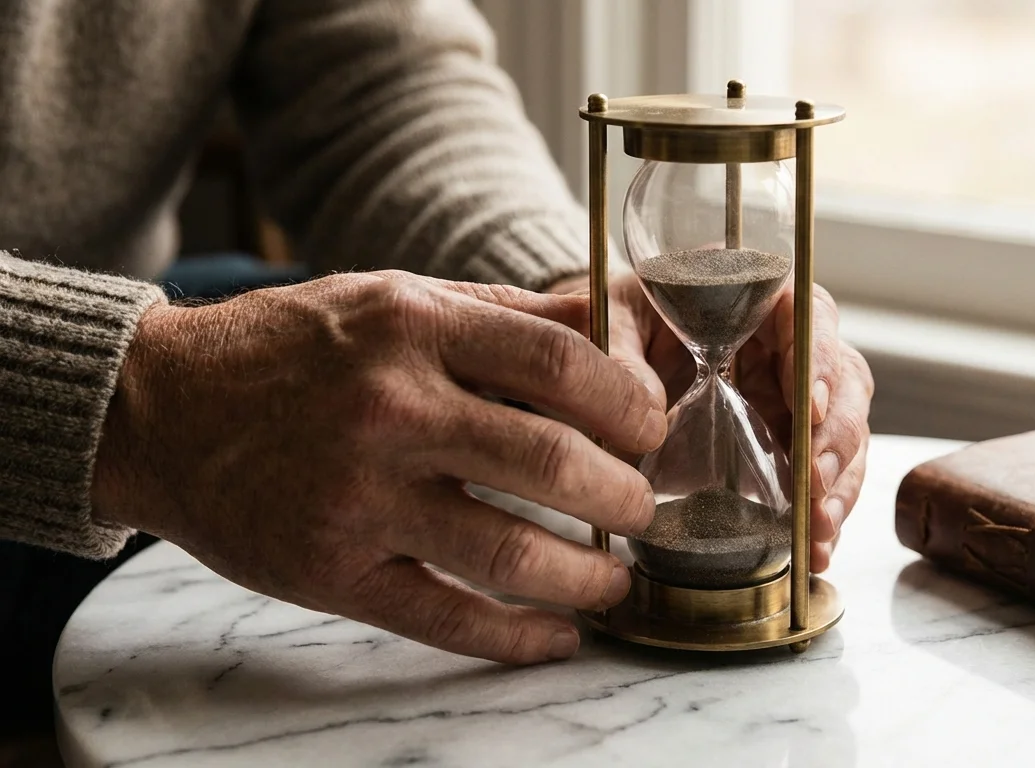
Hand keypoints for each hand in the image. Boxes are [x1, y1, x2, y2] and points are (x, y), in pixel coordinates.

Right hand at [92, 271, 665, 663]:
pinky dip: (515, 638)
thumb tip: (611, 325)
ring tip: (615, 577)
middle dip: (624, 495)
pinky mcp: (329, 569)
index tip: (651, 429)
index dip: (631, 403)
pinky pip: (444, 616)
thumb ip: (504, 315)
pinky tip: (557, 638)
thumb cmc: (292, 349)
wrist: (159, 408)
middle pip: (550, 460)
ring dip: (586, 576)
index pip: (563, 362)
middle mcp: (389, 408)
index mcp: (413, 327)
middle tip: (644, 507)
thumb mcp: (395, 298)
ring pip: (508, 551)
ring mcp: (357, 496)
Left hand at [549, 273, 873, 571]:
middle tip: (816, 481)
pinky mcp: (782, 448)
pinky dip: (820, 517)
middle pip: (842, 382)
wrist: (593, 369)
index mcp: (755, 299)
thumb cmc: (610, 326)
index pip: (809, 314)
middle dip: (835, 436)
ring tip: (818, 528)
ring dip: (837, 485)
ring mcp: (789, 401)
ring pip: (840, 435)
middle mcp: (785, 347)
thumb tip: (643, 408)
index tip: (811, 404)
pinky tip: (814, 552)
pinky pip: (818, 480)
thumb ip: (615, 352)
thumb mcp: (604, 324)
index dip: (819, 359)